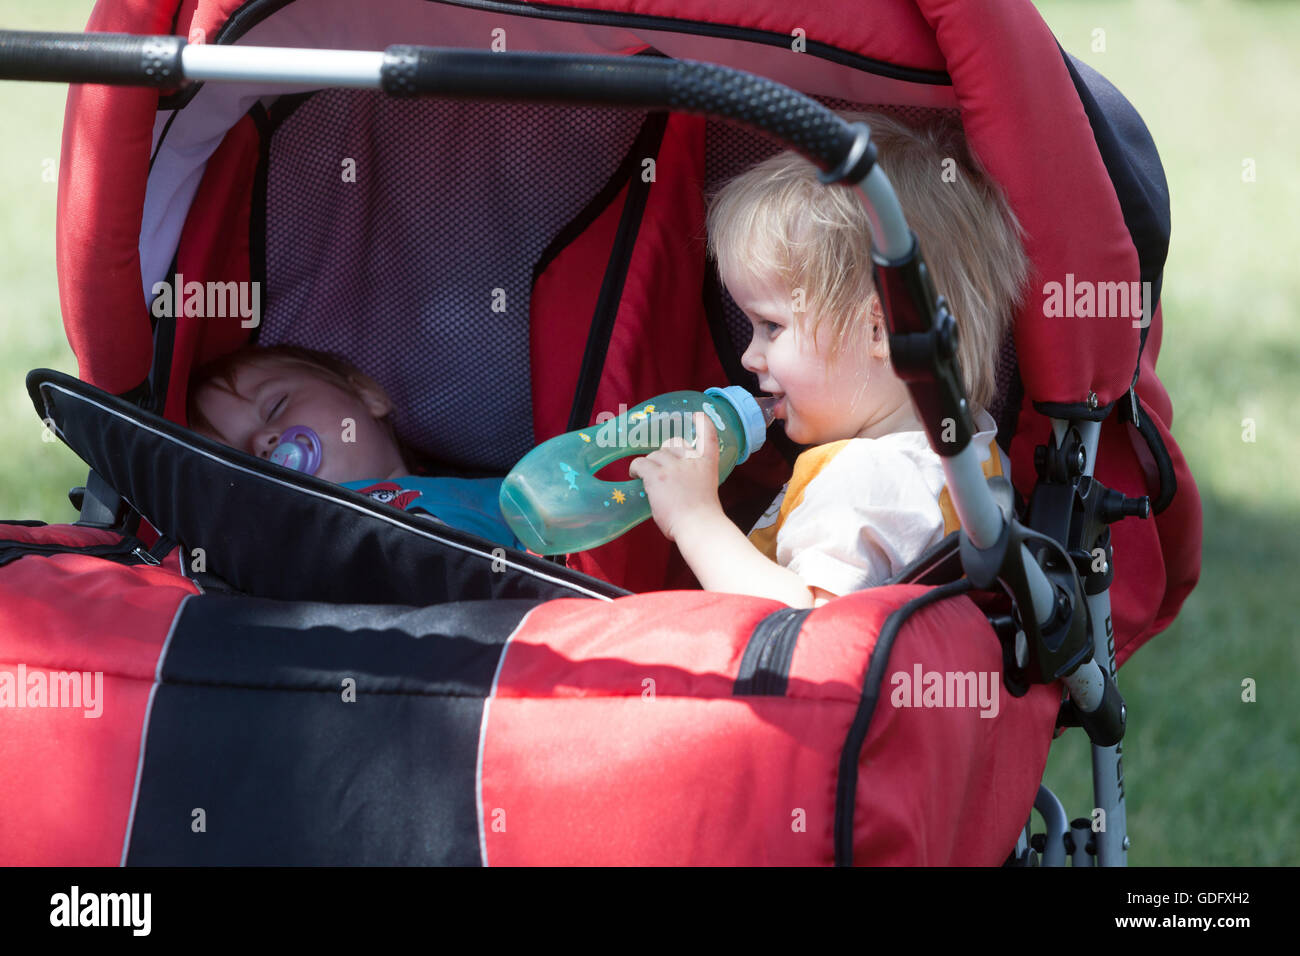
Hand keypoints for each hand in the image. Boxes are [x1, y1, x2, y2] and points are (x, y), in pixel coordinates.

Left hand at [628, 412, 721, 541]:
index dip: (703, 424)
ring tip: (645, 478)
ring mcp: (674, 466)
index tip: (698, 416)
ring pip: (655, 455)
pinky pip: (640, 463)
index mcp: (707, 464)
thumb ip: (694, 479)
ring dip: (649, 465)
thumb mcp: (706, 490)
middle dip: (664, 454)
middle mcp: (691, 460)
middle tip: (660, 470)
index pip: (708, 436)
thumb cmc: (702, 517)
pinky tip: (635, 476)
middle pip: (672, 444)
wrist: (698, 525)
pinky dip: (635, 468)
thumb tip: (677, 484)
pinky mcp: (657, 475)